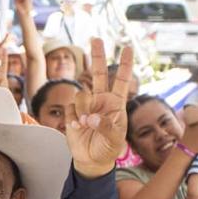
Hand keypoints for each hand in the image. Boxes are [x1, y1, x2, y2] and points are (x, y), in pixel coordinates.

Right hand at [64, 40, 132, 178]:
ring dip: (83, 110)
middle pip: (99, 74)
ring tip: (86, 125)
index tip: (127, 47)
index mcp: (116, 103)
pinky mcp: (72, 112)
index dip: (124, 64)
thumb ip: (105, 125)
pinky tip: (77, 128)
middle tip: (96, 39)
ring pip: (81, 95)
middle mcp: (101, 100)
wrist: (91, 159)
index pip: (121, 80)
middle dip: (97, 56)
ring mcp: (86, 105)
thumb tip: (90, 117)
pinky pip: (70, 108)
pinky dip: (74, 119)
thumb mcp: (115, 138)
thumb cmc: (109, 148)